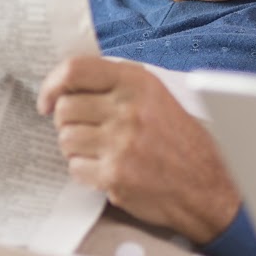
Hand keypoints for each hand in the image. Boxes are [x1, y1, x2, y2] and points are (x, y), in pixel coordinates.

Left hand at [37, 57, 239, 241]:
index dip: (52, 85)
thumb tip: (67, 84)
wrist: (207, 186)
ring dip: (76, 148)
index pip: (75, 70)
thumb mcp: (156, 97)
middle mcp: (129, 108)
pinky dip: (86, 171)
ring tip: (100, 152)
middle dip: (67, 122)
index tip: (47, 101)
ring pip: (66, 139)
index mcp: (137, 82)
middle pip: (65, 107)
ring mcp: (121, 143)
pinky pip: (76, 168)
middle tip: (85, 132)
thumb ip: (117, 86)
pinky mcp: (115, 174)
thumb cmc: (180, 141)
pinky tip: (108, 170)